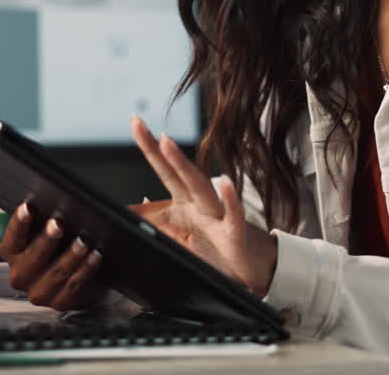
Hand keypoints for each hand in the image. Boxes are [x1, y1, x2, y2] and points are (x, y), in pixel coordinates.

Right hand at [0, 202, 104, 310]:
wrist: (69, 275)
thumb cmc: (55, 247)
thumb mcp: (44, 231)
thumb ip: (43, 220)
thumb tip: (54, 201)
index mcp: (12, 254)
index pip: (12, 237)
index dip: (19, 223)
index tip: (27, 207)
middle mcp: (20, 275)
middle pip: (33, 258)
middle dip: (47, 240)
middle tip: (58, 224)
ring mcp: (39, 292)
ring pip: (55, 274)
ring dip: (71, 256)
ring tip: (82, 242)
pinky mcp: (59, 303)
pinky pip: (74, 286)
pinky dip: (85, 270)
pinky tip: (94, 256)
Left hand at [130, 115, 277, 296]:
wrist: (253, 265)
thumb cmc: (218, 247)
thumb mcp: (180, 236)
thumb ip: (158, 220)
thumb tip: (137, 202)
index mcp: (186, 202)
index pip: (164, 171)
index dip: (149, 148)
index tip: (135, 122)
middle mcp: (200, 202)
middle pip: (175, 172)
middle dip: (158, 148)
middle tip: (139, 123)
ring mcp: (217, 214)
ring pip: (199, 186)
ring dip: (182, 165)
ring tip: (166, 143)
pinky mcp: (234, 233)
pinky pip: (233, 215)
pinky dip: (230, 200)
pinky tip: (225, 183)